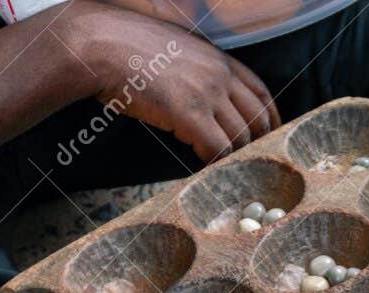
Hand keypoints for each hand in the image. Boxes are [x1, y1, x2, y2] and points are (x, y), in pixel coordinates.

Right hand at [61, 0, 279, 161]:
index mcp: (217, 57)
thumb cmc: (124, 46)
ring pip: (240, 138)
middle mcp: (219, 74)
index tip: (270, 137)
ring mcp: (207, 93)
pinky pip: (218, 149)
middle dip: (258, 145)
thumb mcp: (172, 47)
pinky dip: (217, 164)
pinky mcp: (190, 113)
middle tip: (250, 165)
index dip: (270, 119)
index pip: (260, 92)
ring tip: (227, 173)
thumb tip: (198, 90)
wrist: (98, 42)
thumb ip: (194, 67)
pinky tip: (207, 171)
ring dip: (235, 159)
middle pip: (257, 119)